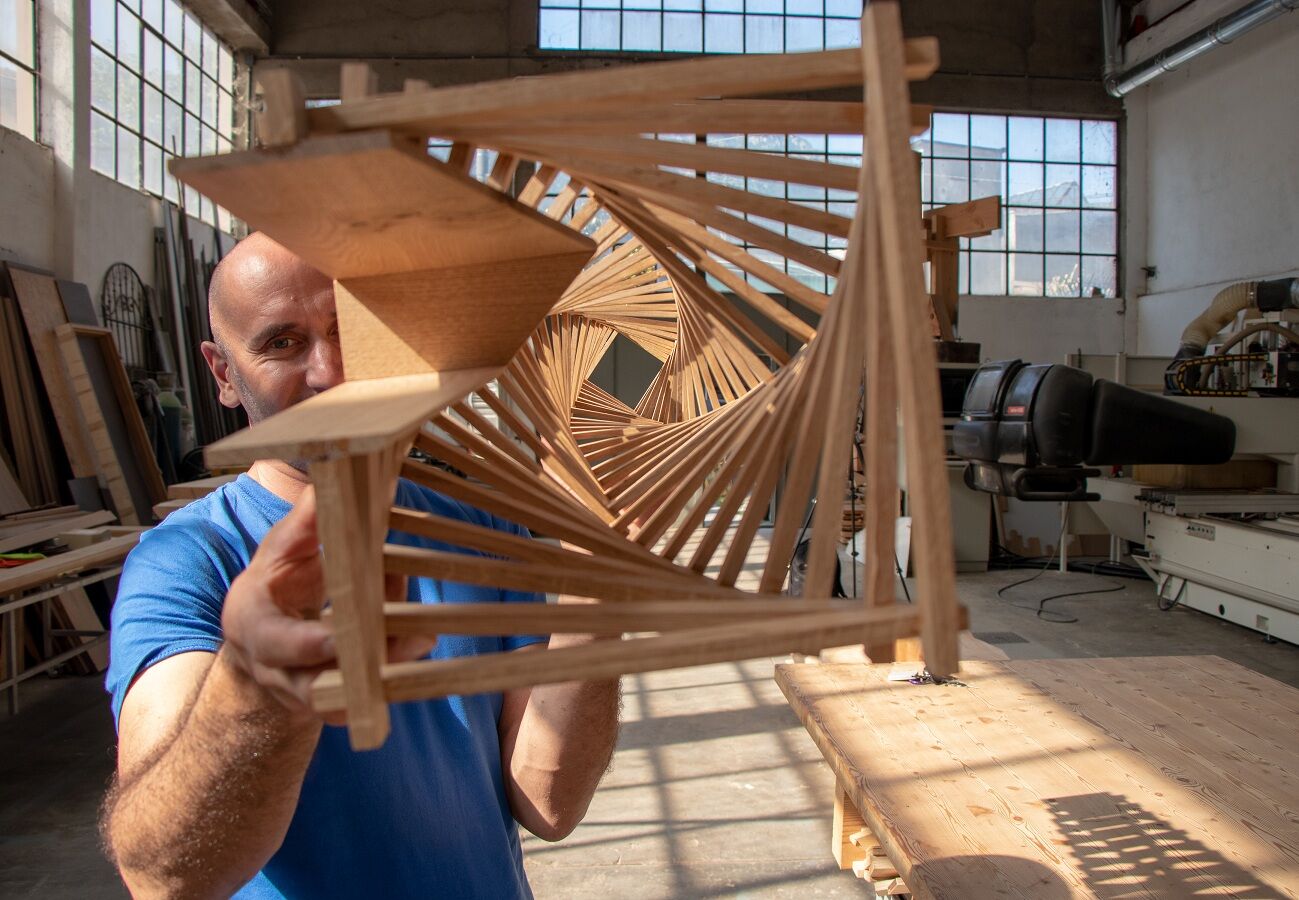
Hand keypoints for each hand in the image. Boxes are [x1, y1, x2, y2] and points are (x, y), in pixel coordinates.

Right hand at [221, 487, 433, 721]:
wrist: (259, 639)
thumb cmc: (275, 584)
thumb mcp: (281, 551)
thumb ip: (306, 524)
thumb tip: (329, 479)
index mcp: (256, 629)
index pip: (280, 643)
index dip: (313, 642)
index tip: (347, 633)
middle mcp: (277, 672)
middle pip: (318, 683)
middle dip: (363, 665)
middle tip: (413, 639)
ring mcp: (303, 696)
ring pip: (346, 700)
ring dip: (386, 674)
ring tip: (422, 639)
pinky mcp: (330, 707)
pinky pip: (361, 705)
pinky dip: (388, 684)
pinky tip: (417, 651)